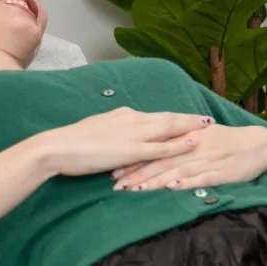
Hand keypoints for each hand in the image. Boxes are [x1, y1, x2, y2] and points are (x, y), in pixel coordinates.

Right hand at [32, 108, 212, 178]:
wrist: (58, 146)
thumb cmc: (73, 141)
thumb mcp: (99, 129)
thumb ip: (116, 131)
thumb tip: (124, 135)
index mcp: (125, 115)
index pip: (156, 116)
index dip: (175, 117)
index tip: (189, 117)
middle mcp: (133, 120)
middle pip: (168, 118)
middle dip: (189, 119)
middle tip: (208, 119)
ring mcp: (134, 134)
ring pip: (169, 129)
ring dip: (190, 128)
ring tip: (208, 127)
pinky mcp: (132, 150)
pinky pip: (161, 148)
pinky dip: (179, 145)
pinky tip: (193, 143)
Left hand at [110, 122, 266, 191]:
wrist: (261, 144)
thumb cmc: (229, 142)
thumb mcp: (202, 137)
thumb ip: (179, 143)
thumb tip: (153, 150)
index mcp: (188, 137)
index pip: (155, 149)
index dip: (134, 159)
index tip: (113, 168)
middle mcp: (195, 147)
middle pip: (161, 161)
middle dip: (137, 173)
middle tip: (116, 184)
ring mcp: (208, 160)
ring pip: (177, 170)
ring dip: (155, 181)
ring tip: (135, 189)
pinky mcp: (222, 172)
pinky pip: (202, 178)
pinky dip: (187, 182)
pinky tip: (173, 187)